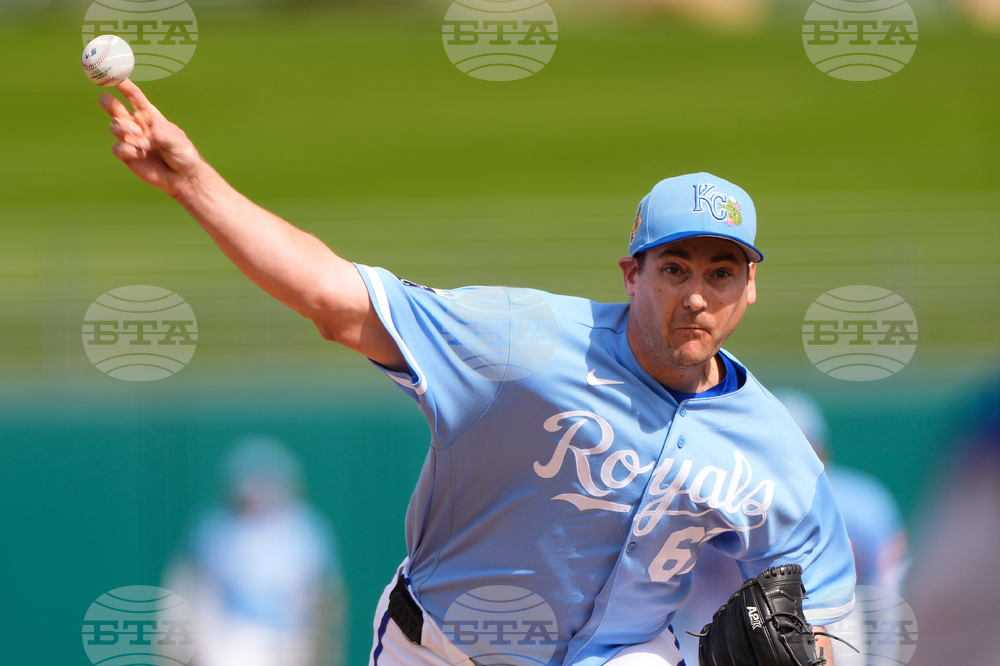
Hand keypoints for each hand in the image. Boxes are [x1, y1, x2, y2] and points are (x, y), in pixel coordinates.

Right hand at [101, 80, 201, 197]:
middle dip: (108, 101)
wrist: (182, 177)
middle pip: (116, 108)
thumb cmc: (182, 154)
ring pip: (115, 126)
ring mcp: (130, 140)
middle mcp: (137, 125)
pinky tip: (138, 153)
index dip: (124, 86)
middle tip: (106, 99)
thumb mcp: (177, 141)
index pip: (134, 97)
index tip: (114, 76)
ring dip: (122, 128)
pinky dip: (125, 149)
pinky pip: (118, 148)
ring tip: (137, 135)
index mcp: (150, 116)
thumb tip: (145, 134)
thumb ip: (161, 135)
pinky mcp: (127, 156)